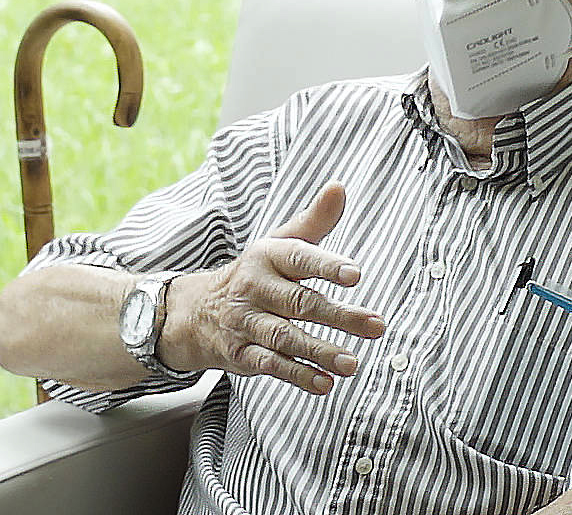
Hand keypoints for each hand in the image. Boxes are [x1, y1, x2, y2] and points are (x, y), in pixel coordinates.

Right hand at [162, 182, 385, 393]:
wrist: (195, 310)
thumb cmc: (255, 273)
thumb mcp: (278, 243)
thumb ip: (314, 220)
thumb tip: (340, 186)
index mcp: (267, 256)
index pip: (299, 258)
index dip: (327, 265)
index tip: (356, 274)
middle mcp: (255, 288)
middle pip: (300, 302)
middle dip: (340, 316)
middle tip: (376, 325)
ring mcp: (246, 322)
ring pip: (286, 337)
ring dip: (320, 351)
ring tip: (353, 363)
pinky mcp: (242, 353)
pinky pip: (271, 365)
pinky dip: (298, 375)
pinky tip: (325, 384)